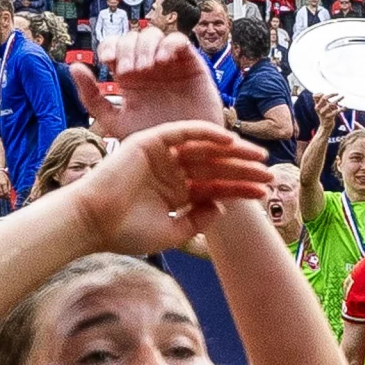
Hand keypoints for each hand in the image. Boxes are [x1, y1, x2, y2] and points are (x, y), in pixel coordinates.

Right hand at [59, 121, 272, 258]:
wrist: (94, 223)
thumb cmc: (127, 232)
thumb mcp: (172, 232)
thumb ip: (198, 221)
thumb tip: (222, 207)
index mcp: (177, 192)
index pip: (215, 187)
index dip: (241, 189)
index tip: (266, 193)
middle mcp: (171, 171)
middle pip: (215, 167)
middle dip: (243, 170)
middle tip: (271, 173)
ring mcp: (162, 155)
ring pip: (204, 149)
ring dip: (232, 151)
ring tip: (258, 157)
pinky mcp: (150, 141)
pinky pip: (184, 132)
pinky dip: (206, 133)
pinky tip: (230, 140)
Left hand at [73, 26, 227, 138]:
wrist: (188, 153)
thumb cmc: (154, 140)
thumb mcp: (116, 122)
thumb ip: (92, 97)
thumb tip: (75, 66)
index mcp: (128, 77)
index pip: (114, 47)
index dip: (109, 46)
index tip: (108, 62)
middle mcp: (148, 66)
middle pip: (132, 38)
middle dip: (128, 50)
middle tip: (130, 71)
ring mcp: (170, 64)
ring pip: (153, 35)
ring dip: (145, 47)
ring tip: (147, 68)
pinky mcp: (191, 64)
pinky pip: (179, 41)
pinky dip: (169, 44)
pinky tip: (163, 62)